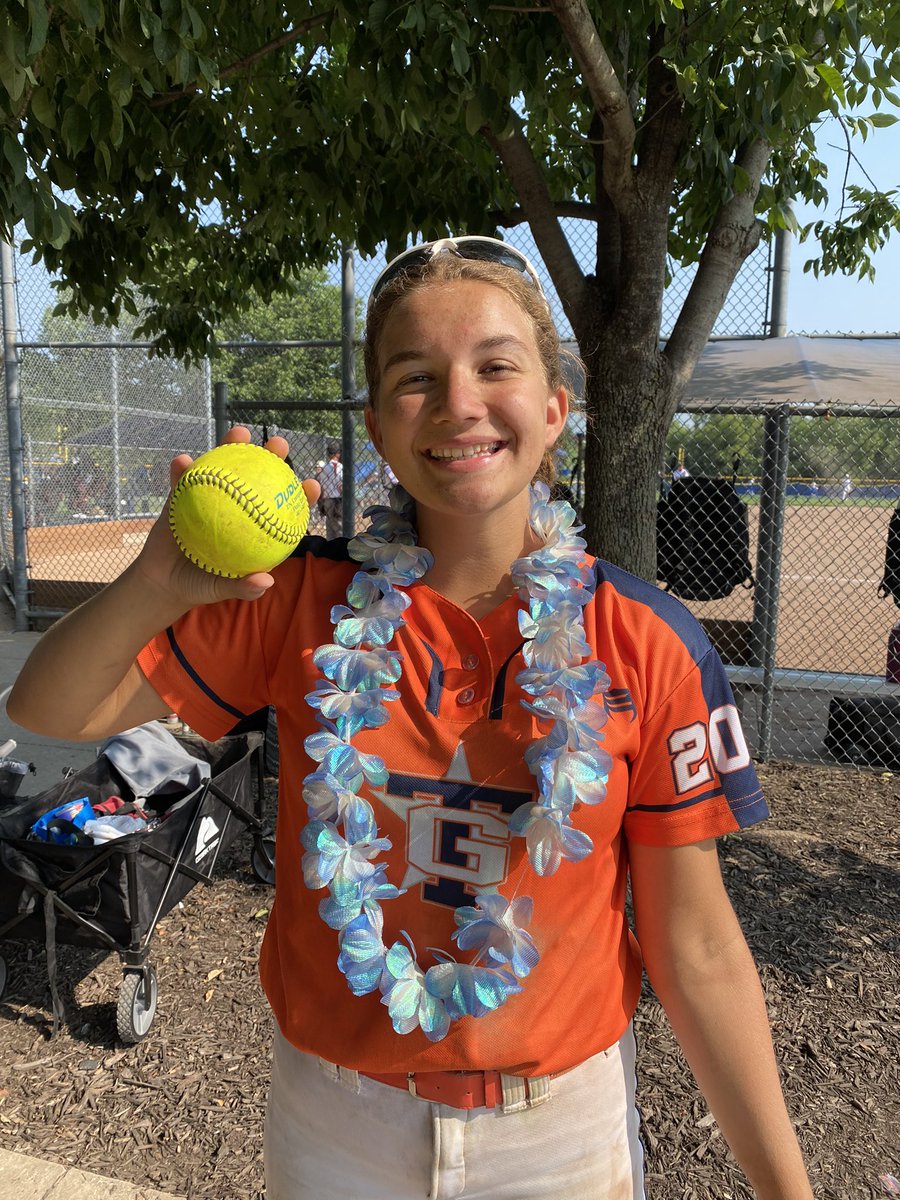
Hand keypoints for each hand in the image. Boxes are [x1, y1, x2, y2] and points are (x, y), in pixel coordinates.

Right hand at [132, 426, 320, 610]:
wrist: (164, 581)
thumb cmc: (201, 585)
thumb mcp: (221, 590)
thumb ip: (243, 588)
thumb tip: (265, 582)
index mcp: (253, 527)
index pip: (282, 509)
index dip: (299, 496)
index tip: (311, 485)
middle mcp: (236, 507)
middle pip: (258, 477)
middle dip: (272, 456)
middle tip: (279, 444)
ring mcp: (210, 497)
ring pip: (223, 468)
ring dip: (231, 447)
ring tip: (239, 432)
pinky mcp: (182, 495)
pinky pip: (182, 480)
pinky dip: (182, 470)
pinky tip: (183, 462)